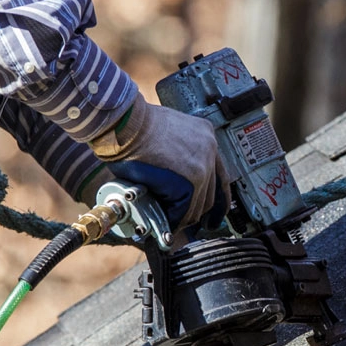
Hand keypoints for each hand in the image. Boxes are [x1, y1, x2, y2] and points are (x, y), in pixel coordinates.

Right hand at [91, 100, 219, 226]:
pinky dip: (173, 219)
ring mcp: (203, 165)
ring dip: (182, 217)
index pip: (219, 172)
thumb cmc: (133, 124)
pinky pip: (185, 209)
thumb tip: (169, 176)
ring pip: (198, 205)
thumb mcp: (164, 132)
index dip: (217, 195)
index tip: (214, 210)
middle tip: (185, 223)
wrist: (126, 122)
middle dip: (198, 210)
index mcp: (205, 134)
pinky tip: (163, 222)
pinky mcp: (192, 180)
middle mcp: (210, 148)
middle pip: (212, 192)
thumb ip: (175, 153)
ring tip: (168, 223)